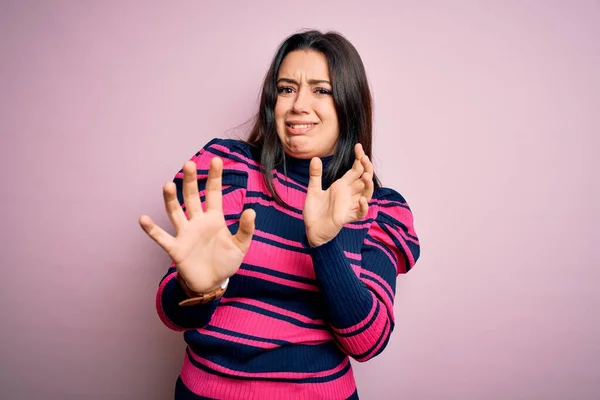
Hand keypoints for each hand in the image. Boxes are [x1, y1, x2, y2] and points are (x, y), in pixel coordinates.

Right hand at [139, 157, 254, 292]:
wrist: (212, 283)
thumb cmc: (225, 262)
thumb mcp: (241, 246)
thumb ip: (246, 229)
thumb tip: (251, 210)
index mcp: (214, 219)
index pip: (214, 193)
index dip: (215, 177)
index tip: (216, 160)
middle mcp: (197, 222)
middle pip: (192, 197)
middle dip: (191, 181)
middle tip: (188, 164)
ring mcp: (185, 233)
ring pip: (175, 212)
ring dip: (171, 199)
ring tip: (168, 185)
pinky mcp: (176, 249)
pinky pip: (162, 237)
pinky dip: (152, 229)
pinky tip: (143, 219)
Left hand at [303, 143, 374, 246]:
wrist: (311, 230)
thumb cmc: (314, 211)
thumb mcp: (313, 190)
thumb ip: (315, 175)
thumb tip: (315, 158)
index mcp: (341, 186)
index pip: (355, 170)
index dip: (359, 159)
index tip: (358, 146)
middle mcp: (348, 194)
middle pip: (363, 179)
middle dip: (365, 168)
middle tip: (364, 158)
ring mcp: (349, 206)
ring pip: (365, 195)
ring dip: (368, 186)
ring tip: (366, 176)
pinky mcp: (346, 218)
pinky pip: (359, 213)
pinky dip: (362, 207)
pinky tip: (362, 200)